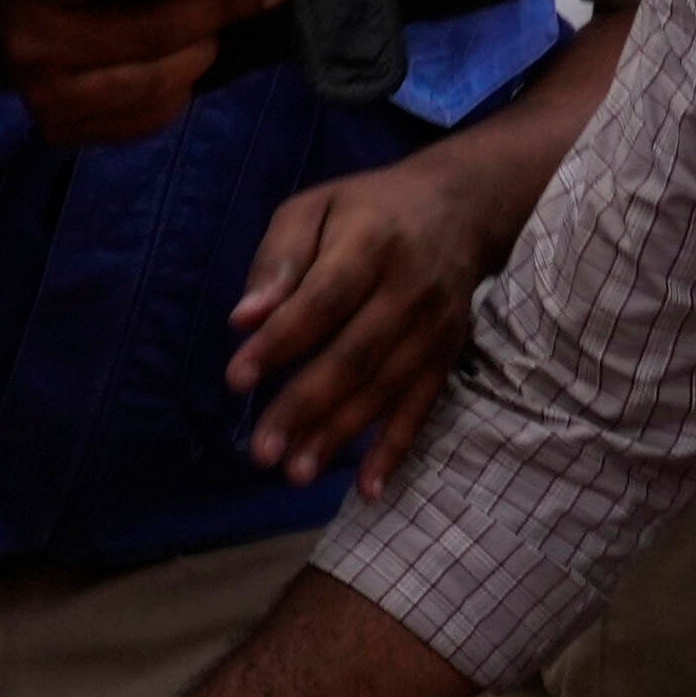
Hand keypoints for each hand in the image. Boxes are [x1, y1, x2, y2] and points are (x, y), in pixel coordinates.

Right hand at [0, 0, 295, 154]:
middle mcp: (31, 43)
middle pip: (139, 33)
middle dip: (212, 10)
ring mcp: (46, 95)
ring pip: (149, 83)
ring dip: (200, 54)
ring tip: (220, 31)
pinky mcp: (63, 130)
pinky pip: (142, 119)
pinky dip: (178, 94)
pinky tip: (188, 66)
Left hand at [229, 155, 512, 487]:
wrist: (459, 208)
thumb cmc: (366, 210)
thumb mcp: (313, 209)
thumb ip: (277, 260)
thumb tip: (243, 319)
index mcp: (372, 242)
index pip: (323, 299)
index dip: (281, 341)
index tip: (236, 379)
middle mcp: (411, 288)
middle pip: (355, 354)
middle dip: (305, 406)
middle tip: (260, 452)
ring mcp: (435, 327)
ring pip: (385, 388)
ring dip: (340, 435)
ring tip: (294, 472)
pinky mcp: (449, 354)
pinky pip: (422, 407)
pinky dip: (397, 449)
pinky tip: (369, 489)